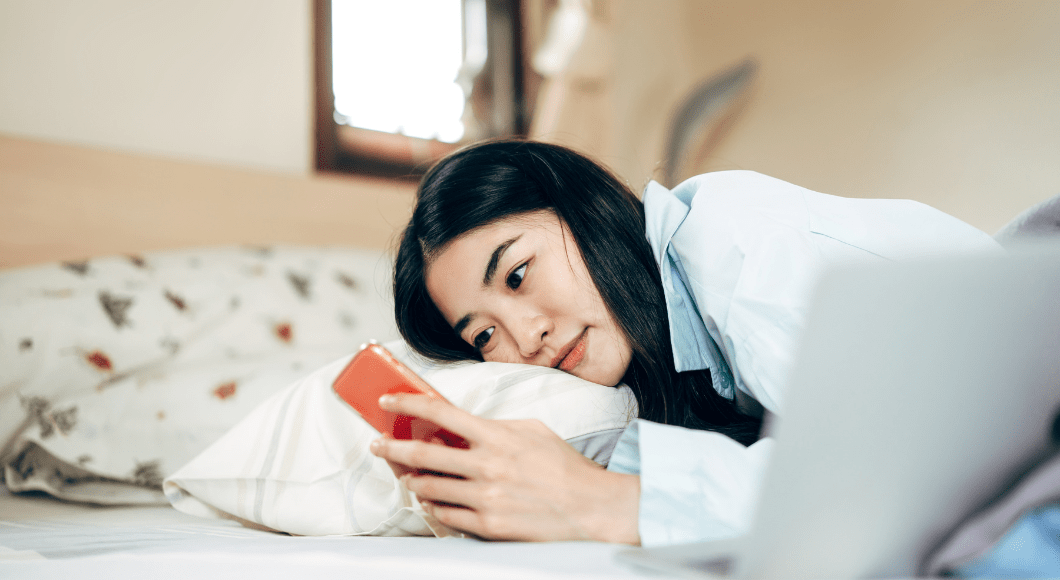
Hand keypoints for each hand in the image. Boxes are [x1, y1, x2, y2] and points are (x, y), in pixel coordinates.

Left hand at [368, 393, 640, 543]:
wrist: (592, 509)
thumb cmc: (564, 469)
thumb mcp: (533, 431)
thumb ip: (497, 426)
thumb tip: (466, 424)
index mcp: (497, 435)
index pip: (440, 412)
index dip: (407, 404)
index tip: (388, 400)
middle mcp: (487, 465)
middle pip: (422, 453)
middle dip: (392, 447)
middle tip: (379, 445)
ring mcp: (485, 497)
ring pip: (429, 487)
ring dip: (413, 480)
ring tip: (409, 476)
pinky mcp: (488, 525)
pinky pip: (446, 514)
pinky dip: (435, 505)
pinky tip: (435, 499)